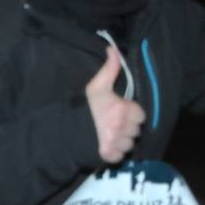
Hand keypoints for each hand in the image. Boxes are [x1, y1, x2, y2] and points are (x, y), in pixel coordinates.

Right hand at [85, 45, 145, 163]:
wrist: (65, 130)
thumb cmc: (83, 107)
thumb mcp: (96, 86)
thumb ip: (110, 68)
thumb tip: (114, 49)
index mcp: (123, 109)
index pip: (140, 115)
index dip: (130, 114)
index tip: (119, 113)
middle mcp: (123, 127)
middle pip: (136, 130)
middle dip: (126, 128)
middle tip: (111, 124)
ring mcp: (117, 143)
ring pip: (129, 144)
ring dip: (121, 141)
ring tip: (107, 135)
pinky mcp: (110, 155)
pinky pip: (120, 155)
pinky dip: (115, 152)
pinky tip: (105, 146)